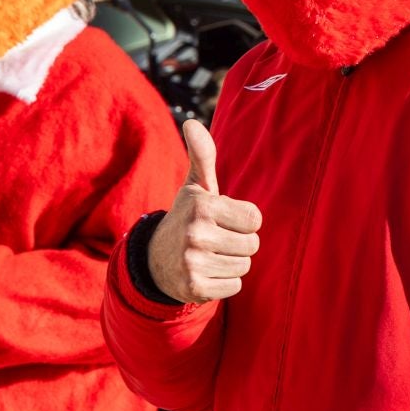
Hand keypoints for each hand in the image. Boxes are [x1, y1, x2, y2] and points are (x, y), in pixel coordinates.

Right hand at [146, 119, 261, 303]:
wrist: (155, 260)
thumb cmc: (187, 218)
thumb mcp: (195, 188)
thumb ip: (202, 156)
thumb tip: (191, 122)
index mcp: (202, 205)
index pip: (255, 219)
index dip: (243, 221)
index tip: (224, 220)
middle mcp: (195, 233)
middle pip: (252, 245)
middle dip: (239, 243)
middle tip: (216, 240)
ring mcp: (193, 262)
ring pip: (244, 266)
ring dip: (232, 263)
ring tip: (210, 255)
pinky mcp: (195, 288)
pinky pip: (234, 287)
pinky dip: (224, 283)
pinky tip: (206, 273)